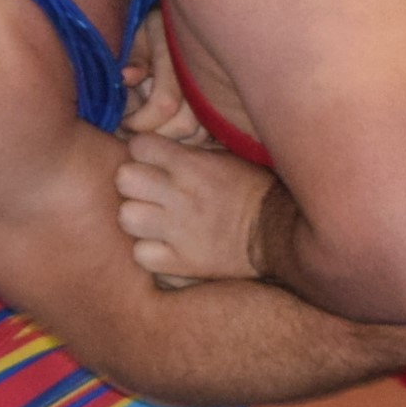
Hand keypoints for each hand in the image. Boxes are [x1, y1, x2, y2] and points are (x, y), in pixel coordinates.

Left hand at [118, 131, 278, 283]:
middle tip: (149, 190)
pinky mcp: (182, 262)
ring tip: (154, 220)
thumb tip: (156, 144)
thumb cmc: (253, 190)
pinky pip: (141, 254)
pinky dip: (149, 251)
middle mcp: (182, 196)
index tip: (153, 160)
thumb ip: (188, 151)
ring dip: (138, 217)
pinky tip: (164, 245)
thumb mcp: (226, 157)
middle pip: (125, 179)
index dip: (143, 152)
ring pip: (127, 217)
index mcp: (194, 165)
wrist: (281, 234)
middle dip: (134, 182)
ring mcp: (179, 231)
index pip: (139, 146)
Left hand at [119, 19, 210, 145]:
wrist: (199, 24)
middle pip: (184, 125)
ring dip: (170, 140)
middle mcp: (203, 80)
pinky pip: (207, 135)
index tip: (123, 122)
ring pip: (197, 134)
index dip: (139, 121)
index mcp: (179, 59)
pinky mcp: (224, 109)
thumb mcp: (142, 34)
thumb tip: (127, 76)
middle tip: (133, 134)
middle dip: (154, 136)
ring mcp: (217, 96)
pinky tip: (169, 133)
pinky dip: (186, 141)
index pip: (164, 104)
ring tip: (151, 134)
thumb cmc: (160, 31)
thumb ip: (135, 56)